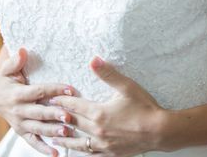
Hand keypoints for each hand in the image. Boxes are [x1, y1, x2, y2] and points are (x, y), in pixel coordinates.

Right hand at [0, 48, 74, 155]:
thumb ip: (15, 61)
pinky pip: (33, 142)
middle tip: (69, 116)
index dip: (55, 90)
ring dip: (52, 132)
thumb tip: (22, 50)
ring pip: (38, 129)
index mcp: (18, 94)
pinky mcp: (22, 132)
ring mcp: (20, 123)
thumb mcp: (7, 69)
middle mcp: (19, 111)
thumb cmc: (6, 79)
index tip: (71, 89)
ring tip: (67, 134)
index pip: (39, 92)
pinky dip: (43, 149)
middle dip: (54, 115)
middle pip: (39, 113)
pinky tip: (56, 154)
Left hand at [49, 57, 165, 156]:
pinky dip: (80, 151)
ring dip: (64, 138)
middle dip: (59, 117)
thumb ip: (108, 74)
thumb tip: (93, 60)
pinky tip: (76, 150)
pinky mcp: (109, 153)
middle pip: (73, 123)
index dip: (62, 100)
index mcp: (99, 113)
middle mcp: (97, 131)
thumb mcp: (127, 87)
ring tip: (53, 136)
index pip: (74, 105)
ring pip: (77, 142)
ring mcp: (102, 144)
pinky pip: (89, 154)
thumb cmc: (144, 108)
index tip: (51, 98)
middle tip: (46, 114)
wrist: (159, 131)